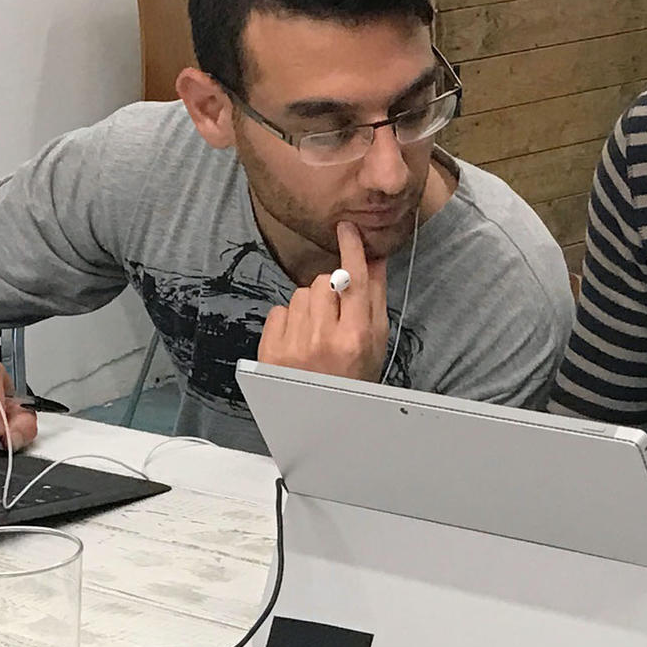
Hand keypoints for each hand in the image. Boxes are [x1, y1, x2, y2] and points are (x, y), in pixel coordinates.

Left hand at [258, 221, 390, 383]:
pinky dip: (290, 319)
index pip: (354, 280)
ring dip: (311, 305)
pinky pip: (279, 310)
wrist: (323, 417)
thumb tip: (374, 257)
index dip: (351, 249)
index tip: (346, 229)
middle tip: (337, 312)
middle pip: (324, 282)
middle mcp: (323, 339)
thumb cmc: (357, 379)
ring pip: (300, 294)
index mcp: (356, 337)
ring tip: (318, 330)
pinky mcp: (270, 350)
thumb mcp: (376, 343)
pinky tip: (300, 339)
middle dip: (330, 289)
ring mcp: (293, 346)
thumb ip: (374, 298)